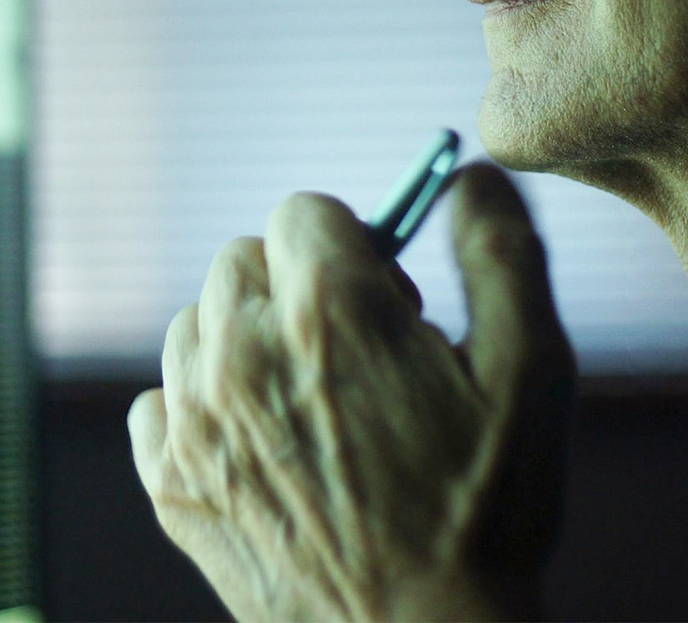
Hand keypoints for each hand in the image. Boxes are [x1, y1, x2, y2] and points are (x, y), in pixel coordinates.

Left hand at [127, 164, 574, 622]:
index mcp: (326, 308)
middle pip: (243, 258)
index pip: (303, 211)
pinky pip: (158, 397)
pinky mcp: (168, 478)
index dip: (351, 248)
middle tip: (350, 353)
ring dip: (243, 341)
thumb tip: (471, 173)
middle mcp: (242, 348)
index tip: (383, 302)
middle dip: (294, 286)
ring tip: (306, 401)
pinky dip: (197, 405)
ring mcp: (193, 416)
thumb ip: (499, 252)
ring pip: (196, 322)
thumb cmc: (483, 514)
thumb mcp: (530, 374)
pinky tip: (255, 444)